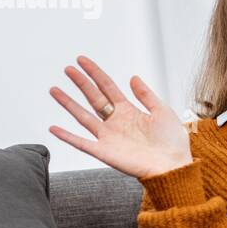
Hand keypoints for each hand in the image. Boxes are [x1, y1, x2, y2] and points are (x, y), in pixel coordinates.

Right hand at [48, 56, 192, 179]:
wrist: (173, 167)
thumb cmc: (171, 142)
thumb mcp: (162, 111)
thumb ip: (146, 95)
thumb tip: (133, 77)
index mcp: (129, 111)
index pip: (108, 87)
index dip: (95, 73)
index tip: (82, 60)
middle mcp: (116, 122)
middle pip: (93, 98)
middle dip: (80, 83)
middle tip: (68, 69)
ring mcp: (108, 137)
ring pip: (83, 116)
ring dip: (68, 104)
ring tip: (54, 90)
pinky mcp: (104, 152)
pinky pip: (81, 143)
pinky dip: (67, 137)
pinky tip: (53, 128)